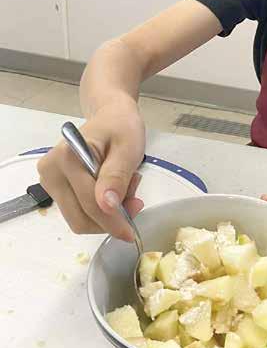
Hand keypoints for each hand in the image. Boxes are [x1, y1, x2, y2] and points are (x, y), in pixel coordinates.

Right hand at [38, 99, 145, 241]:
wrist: (111, 116)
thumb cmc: (121, 127)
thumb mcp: (128, 147)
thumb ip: (116, 176)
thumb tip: (106, 206)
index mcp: (66, 157)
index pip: (89, 203)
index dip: (113, 221)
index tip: (133, 231)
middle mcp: (50, 171)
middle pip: (80, 218)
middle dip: (110, 218)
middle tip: (135, 199)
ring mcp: (50, 181)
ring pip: (79, 219)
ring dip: (106, 215)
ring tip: (126, 188)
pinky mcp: (56, 189)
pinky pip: (79, 212)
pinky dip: (99, 210)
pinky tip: (113, 190)